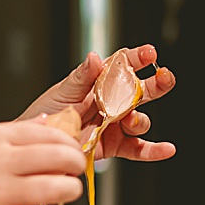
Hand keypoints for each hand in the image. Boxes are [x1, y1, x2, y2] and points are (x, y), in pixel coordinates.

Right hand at [0, 118, 86, 204]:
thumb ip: (16, 133)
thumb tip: (50, 122)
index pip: (50, 133)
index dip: (70, 143)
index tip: (73, 151)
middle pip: (58, 157)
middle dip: (77, 165)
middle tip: (75, 172)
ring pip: (53, 189)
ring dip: (70, 191)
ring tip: (67, 193)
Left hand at [21, 44, 176, 161]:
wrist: (38, 143)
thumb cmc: (46, 113)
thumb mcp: (62, 92)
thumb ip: (81, 77)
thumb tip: (95, 58)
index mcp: (100, 83)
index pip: (123, 66)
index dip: (138, 58)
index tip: (149, 53)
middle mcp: (112, 102)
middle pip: (141, 91)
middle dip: (157, 83)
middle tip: (163, 77)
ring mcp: (116, 124)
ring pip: (140, 120)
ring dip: (140, 119)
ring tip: (129, 120)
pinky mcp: (115, 145)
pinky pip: (138, 148)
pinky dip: (154, 150)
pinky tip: (166, 149)